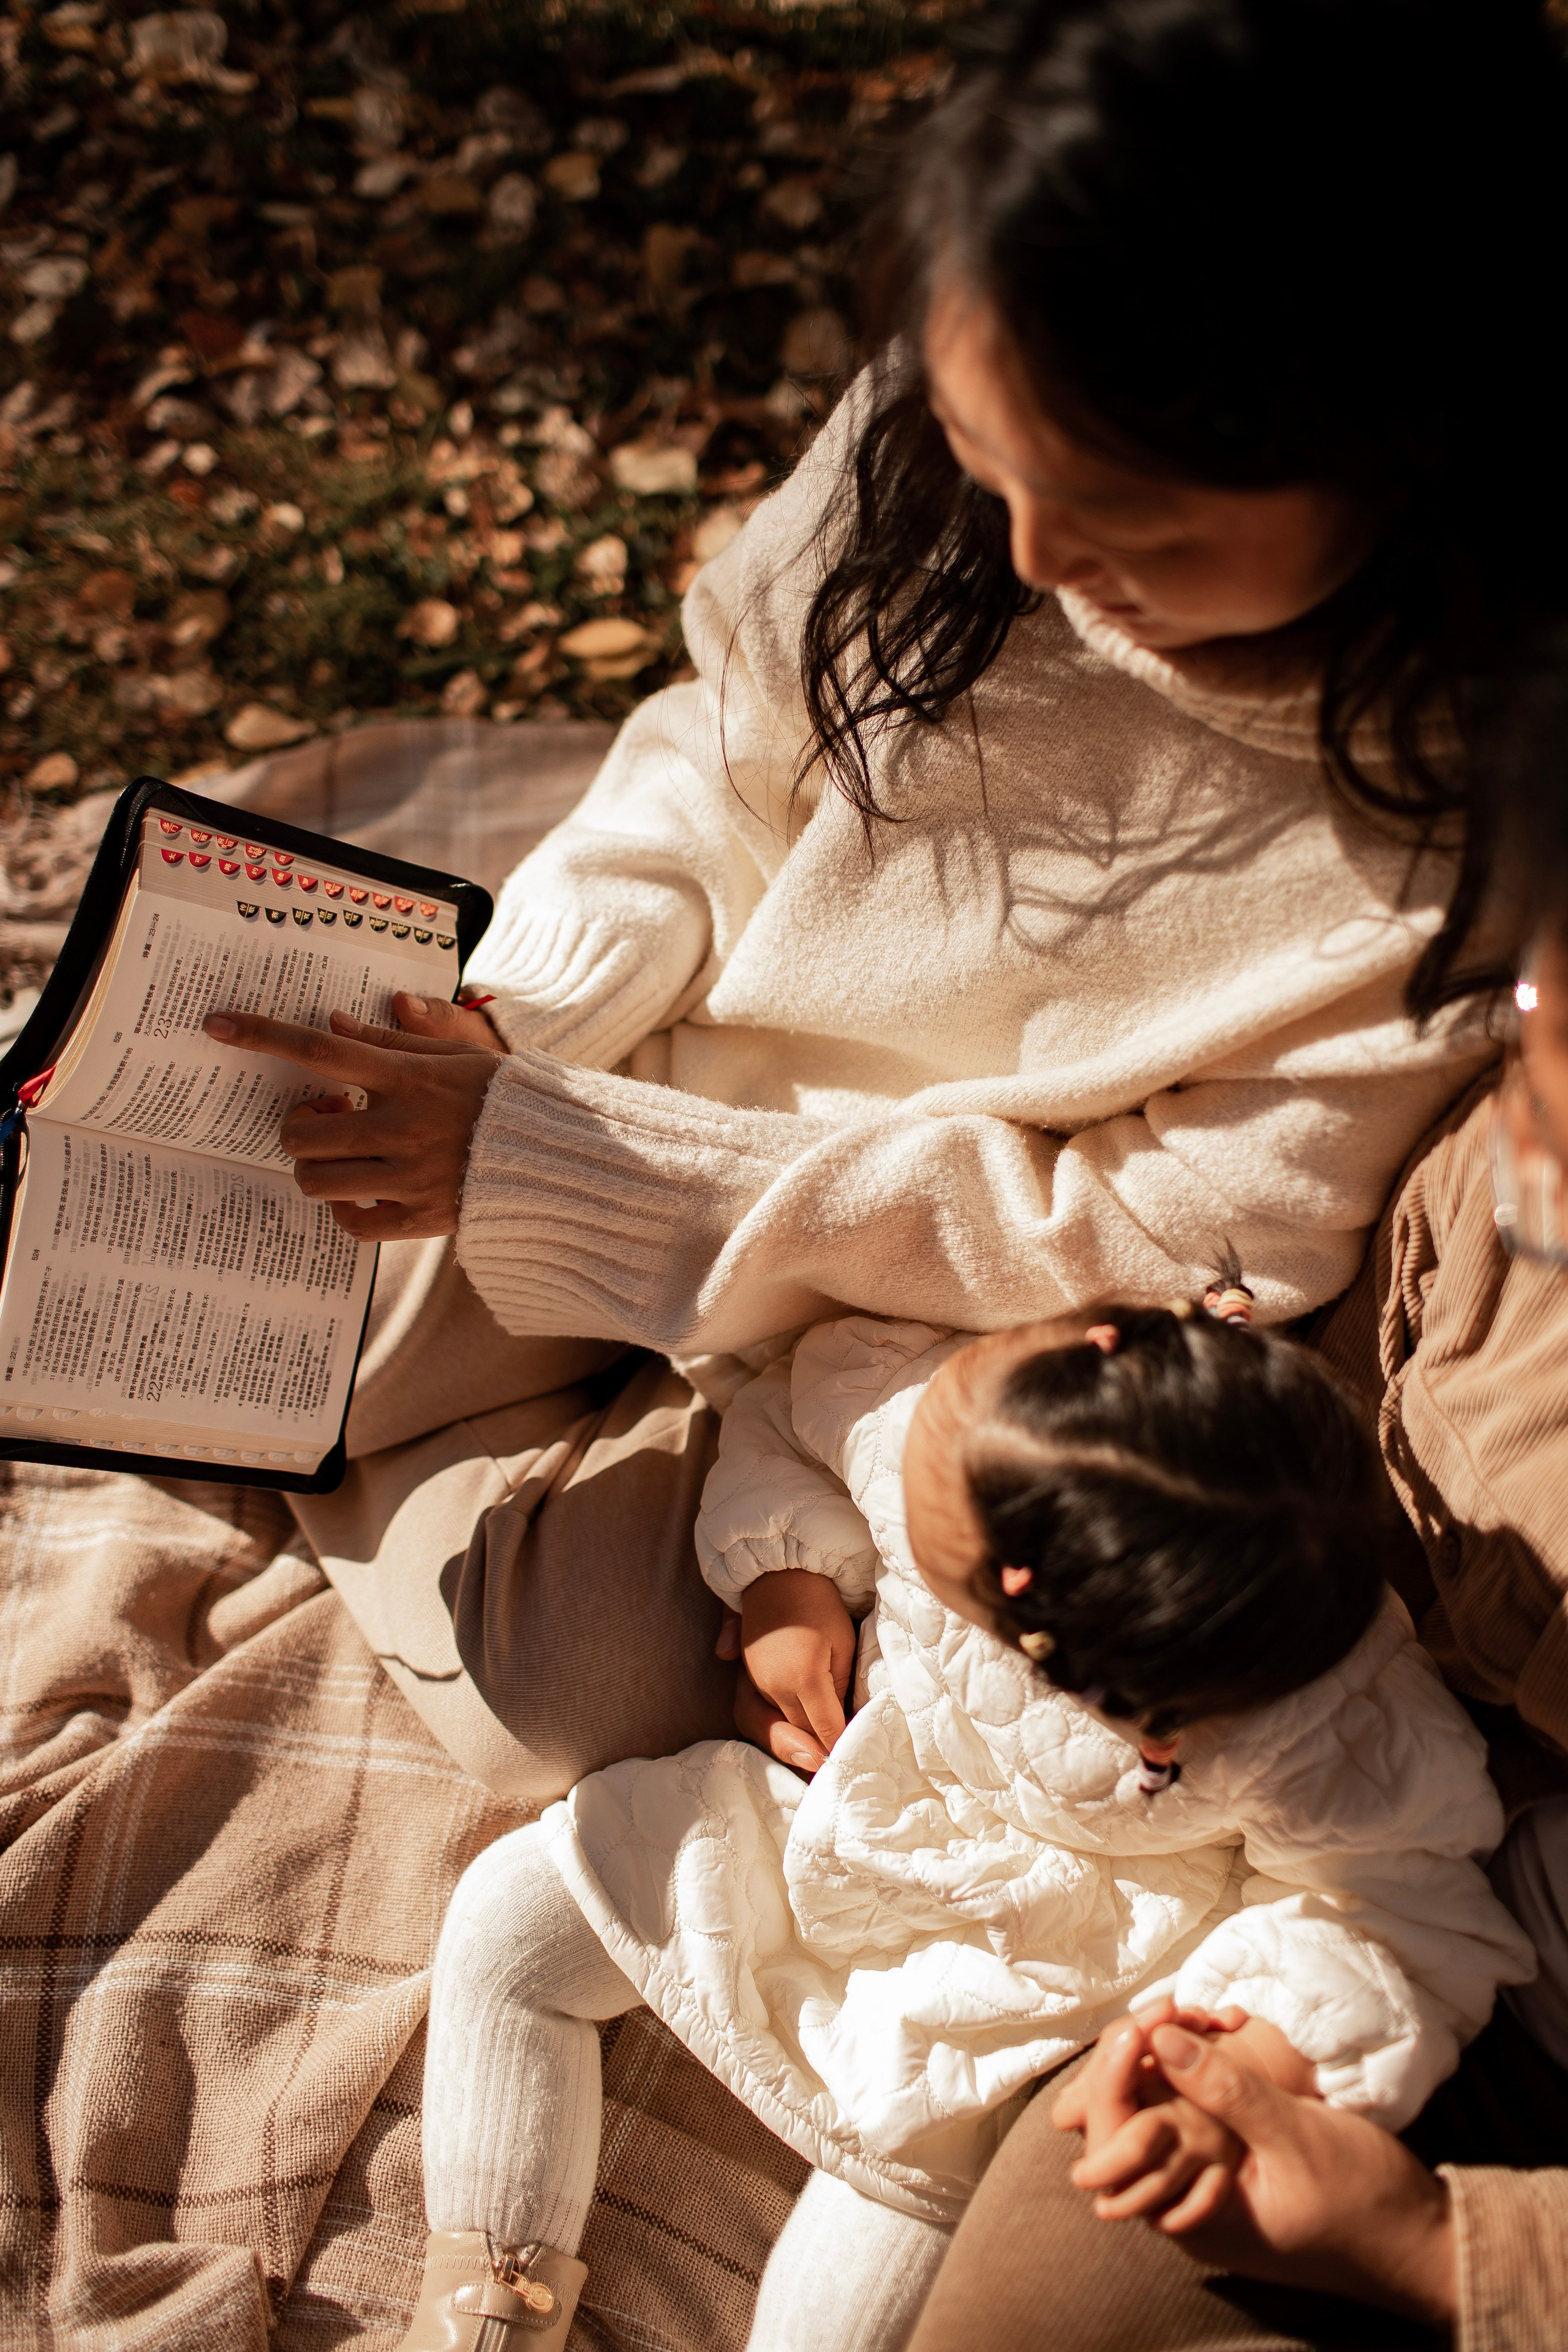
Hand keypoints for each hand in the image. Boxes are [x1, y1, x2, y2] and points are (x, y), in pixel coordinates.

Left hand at [203, 990, 503, 1239]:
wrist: (561, 1158)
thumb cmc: (502, 1099)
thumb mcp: (454, 1057)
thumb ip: (390, 1045)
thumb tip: (333, 1023)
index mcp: (409, 1079)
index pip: (320, 1050)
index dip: (262, 1035)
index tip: (216, 1025)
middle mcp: (403, 1128)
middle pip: (300, 1132)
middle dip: (298, 1126)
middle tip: (325, 1119)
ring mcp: (410, 1179)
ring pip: (316, 1180)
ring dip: (317, 1167)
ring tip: (347, 1156)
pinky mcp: (419, 1220)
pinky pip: (350, 1222)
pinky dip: (347, 1209)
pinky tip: (366, 1191)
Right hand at [733, 1571, 856, 1771]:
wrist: (780, 1571)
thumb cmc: (820, 1603)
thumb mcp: (843, 1645)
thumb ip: (841, 1690)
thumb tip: (843, 1725)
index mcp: (802, 1678)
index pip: (825, 1727)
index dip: (838, 1748)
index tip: (852, 1764)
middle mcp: (771, 1685)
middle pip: (793, 1732)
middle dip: (812, 1755)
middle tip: (829, 1775)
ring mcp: (754, 1679)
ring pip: (769, 1726)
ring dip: (787, 1745)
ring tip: (808, 1762)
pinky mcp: (745, 1673)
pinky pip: (754, 1710)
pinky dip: (770, 1727)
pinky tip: (787, 1737)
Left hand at [1058, 2013, 1455, 2328]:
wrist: (1425, 2243)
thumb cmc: (1367, 2200)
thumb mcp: (1295, 2135)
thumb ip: (1225, 2089)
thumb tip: (1159, 2037)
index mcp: (1192, 2218)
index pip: (1112, 2144)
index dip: (1116, 2074)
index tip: (1149, 2019)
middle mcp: (1187, 2212)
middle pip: (1124, 2124)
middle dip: (1140, 2058)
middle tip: (1171, 2008)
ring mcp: (1209, 2195)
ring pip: (1155, 2116)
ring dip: (1167, 2061)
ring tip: (1192, 2015)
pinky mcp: (1233, 2174)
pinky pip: (1190, 2121)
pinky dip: (1195, 2078)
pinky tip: (1214, 2039)